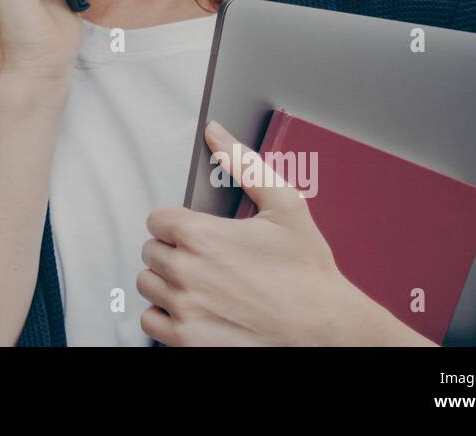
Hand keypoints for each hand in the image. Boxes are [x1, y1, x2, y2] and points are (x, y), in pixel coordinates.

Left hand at [138, 120, 436, 345]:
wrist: (327, 330)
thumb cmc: (308, 275)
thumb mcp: (284, 206)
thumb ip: (244, 164)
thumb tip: (217, 135)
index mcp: (202, 235)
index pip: (157, 218)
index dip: (177, 223)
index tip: (195, 232)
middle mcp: (186, 272)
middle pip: (151, 250)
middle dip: (174, 250)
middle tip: (205, 258)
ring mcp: (184, 309)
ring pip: (148, 284)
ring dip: (168, 282)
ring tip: (201, 283)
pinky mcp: (186, 340)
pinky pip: (150, 321)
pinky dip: (166, 315)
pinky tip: (192, 309)